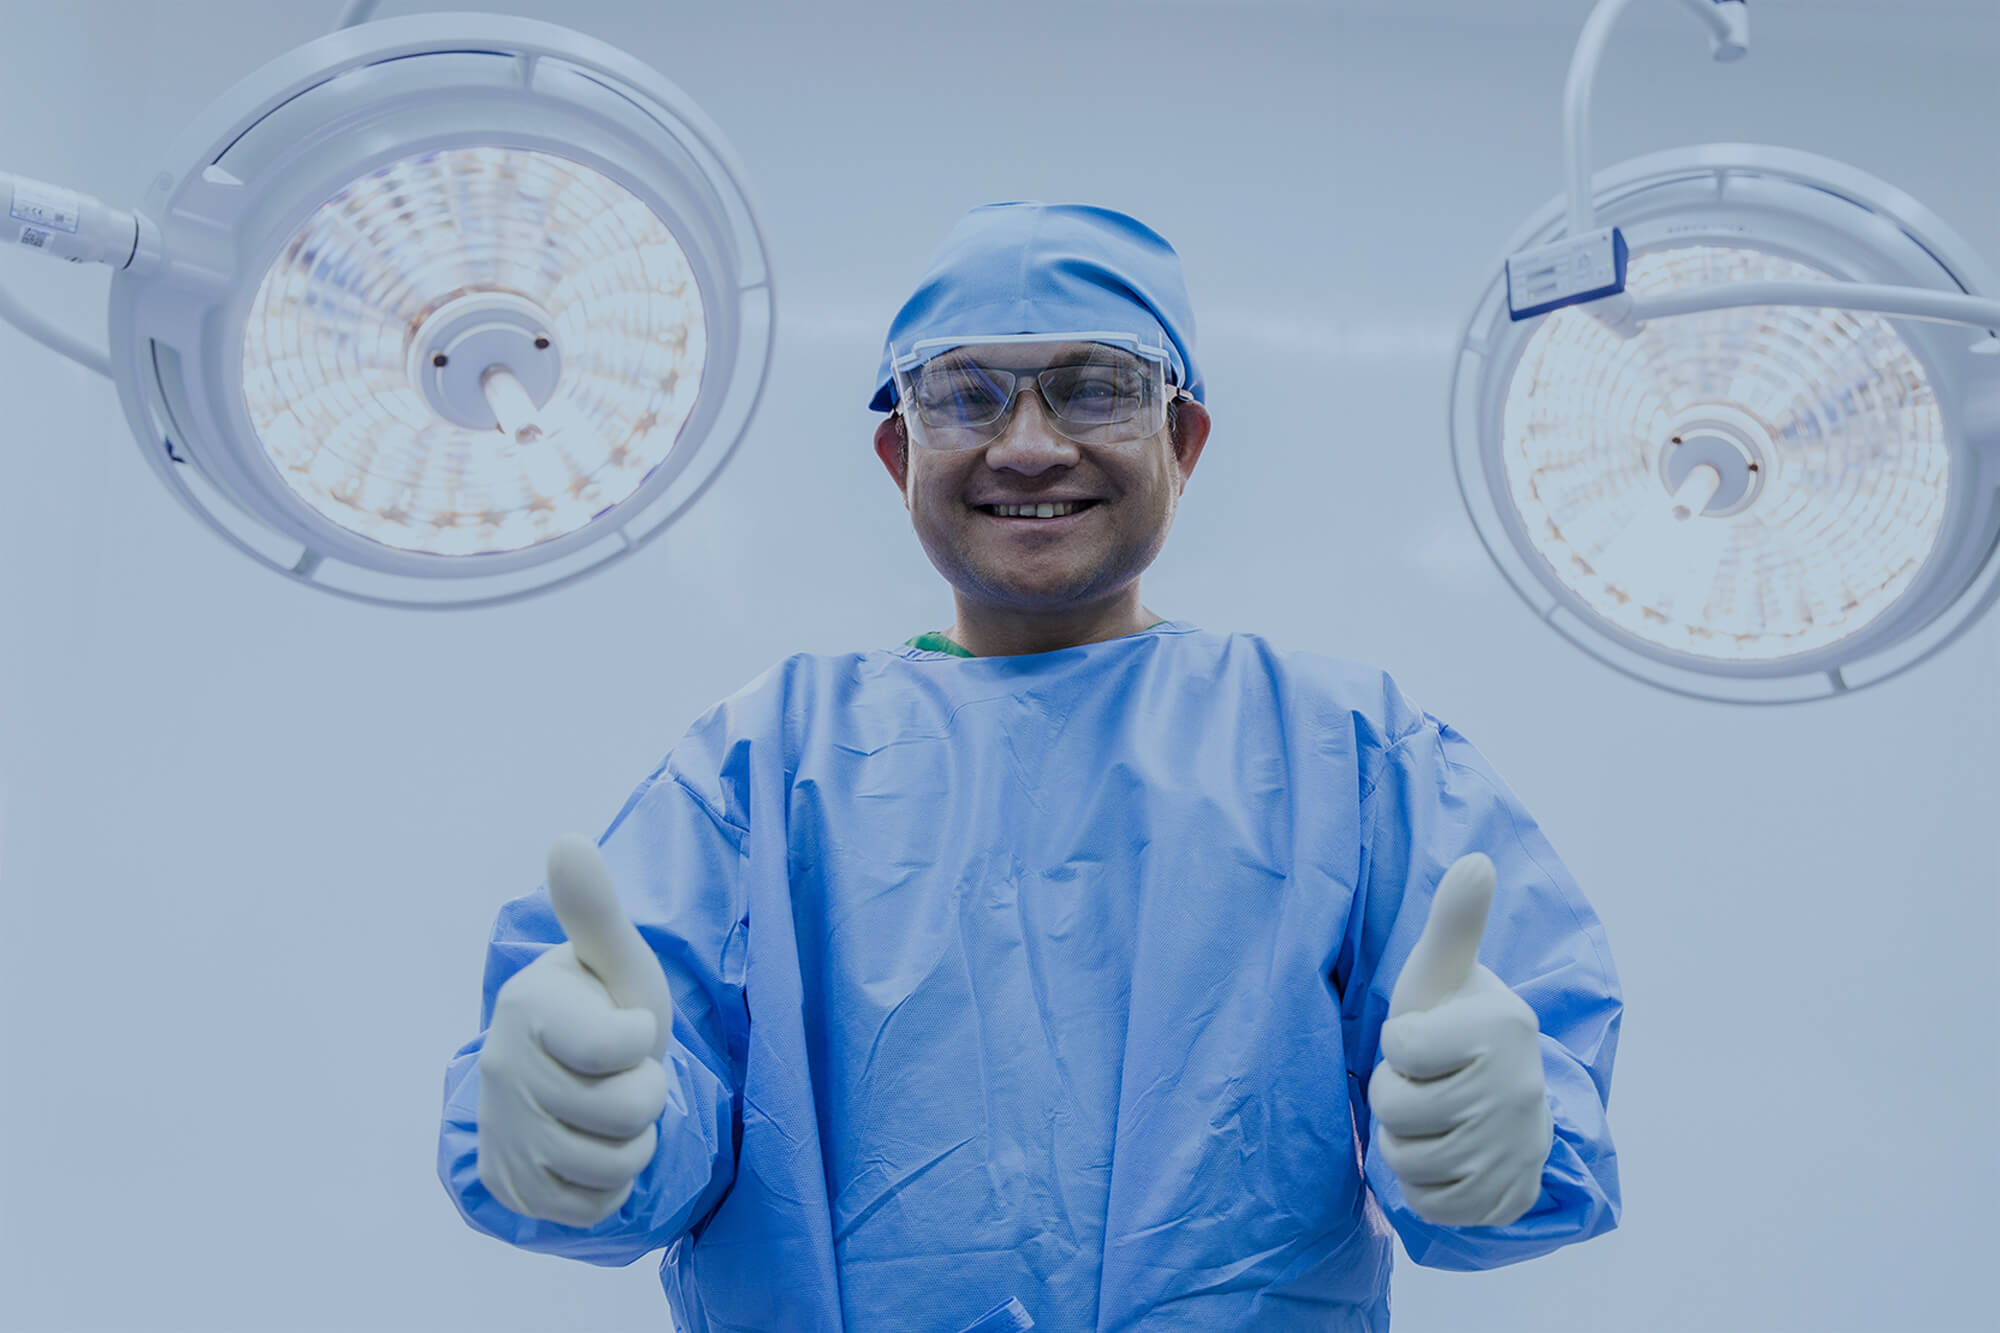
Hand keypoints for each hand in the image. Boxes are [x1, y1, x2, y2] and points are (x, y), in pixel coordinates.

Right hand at [476, 835, 675, 1227]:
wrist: (567, 1074)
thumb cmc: (603, 1007)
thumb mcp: (614, 961)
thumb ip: (595, 910)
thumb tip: (566, 841)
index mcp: (529, 1009)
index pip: (620, 1047)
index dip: (641, 1041)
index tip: (626, 1027)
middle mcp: (502, 1071)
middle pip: (627, 1112)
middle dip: (647, 1096)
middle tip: (626, 1075)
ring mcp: (502, 1133)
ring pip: (613, 1167)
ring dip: (634, 1143)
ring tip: (616, 1113)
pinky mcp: (510, 1185)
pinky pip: (592, 1208)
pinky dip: (611, 1187)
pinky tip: (598, 1148)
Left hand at [1369, 853, 1552, 1227]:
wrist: (1506, 1096)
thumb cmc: (1456, 1025)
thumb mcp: (1444, 972)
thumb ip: (1455, 921)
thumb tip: (1476, 859)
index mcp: (1501, 1026)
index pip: (1397, 1049)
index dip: (1395, 1048)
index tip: (1423, 1041)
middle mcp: (1518, 1088)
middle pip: (1396, 1109)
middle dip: (1394, 1098)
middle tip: (1423, 1084)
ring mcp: (1517, 1148)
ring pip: (1407, 1160)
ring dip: (1404, 1143)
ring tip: (1430, 1119)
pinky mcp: (1509, 1197)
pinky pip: (1431, 1205)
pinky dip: (1422, 1188)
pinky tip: (1442, 1156)